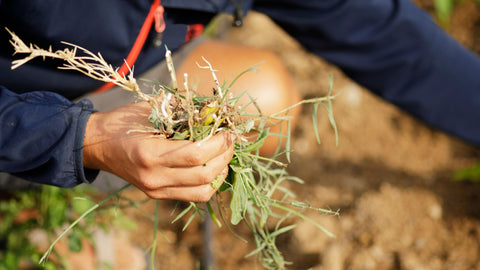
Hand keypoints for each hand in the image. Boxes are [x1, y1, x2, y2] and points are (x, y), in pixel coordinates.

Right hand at [83, 101, 234, 201]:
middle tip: (230, 141)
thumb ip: (181, 111)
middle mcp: (154, 177)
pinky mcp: (158, 195)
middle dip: (225, 156)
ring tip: (224, 155)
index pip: (196, 155)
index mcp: (150, 153)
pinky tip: (212, 167)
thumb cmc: (123, 122)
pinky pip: (193, 196)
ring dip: (221, 173)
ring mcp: (156, 190)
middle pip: (204, 175)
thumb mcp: (149, 110)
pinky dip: (209, 183)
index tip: (228, 131)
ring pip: (202, 192)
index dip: (219, 144)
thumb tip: (214, 110)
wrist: (96, 145)